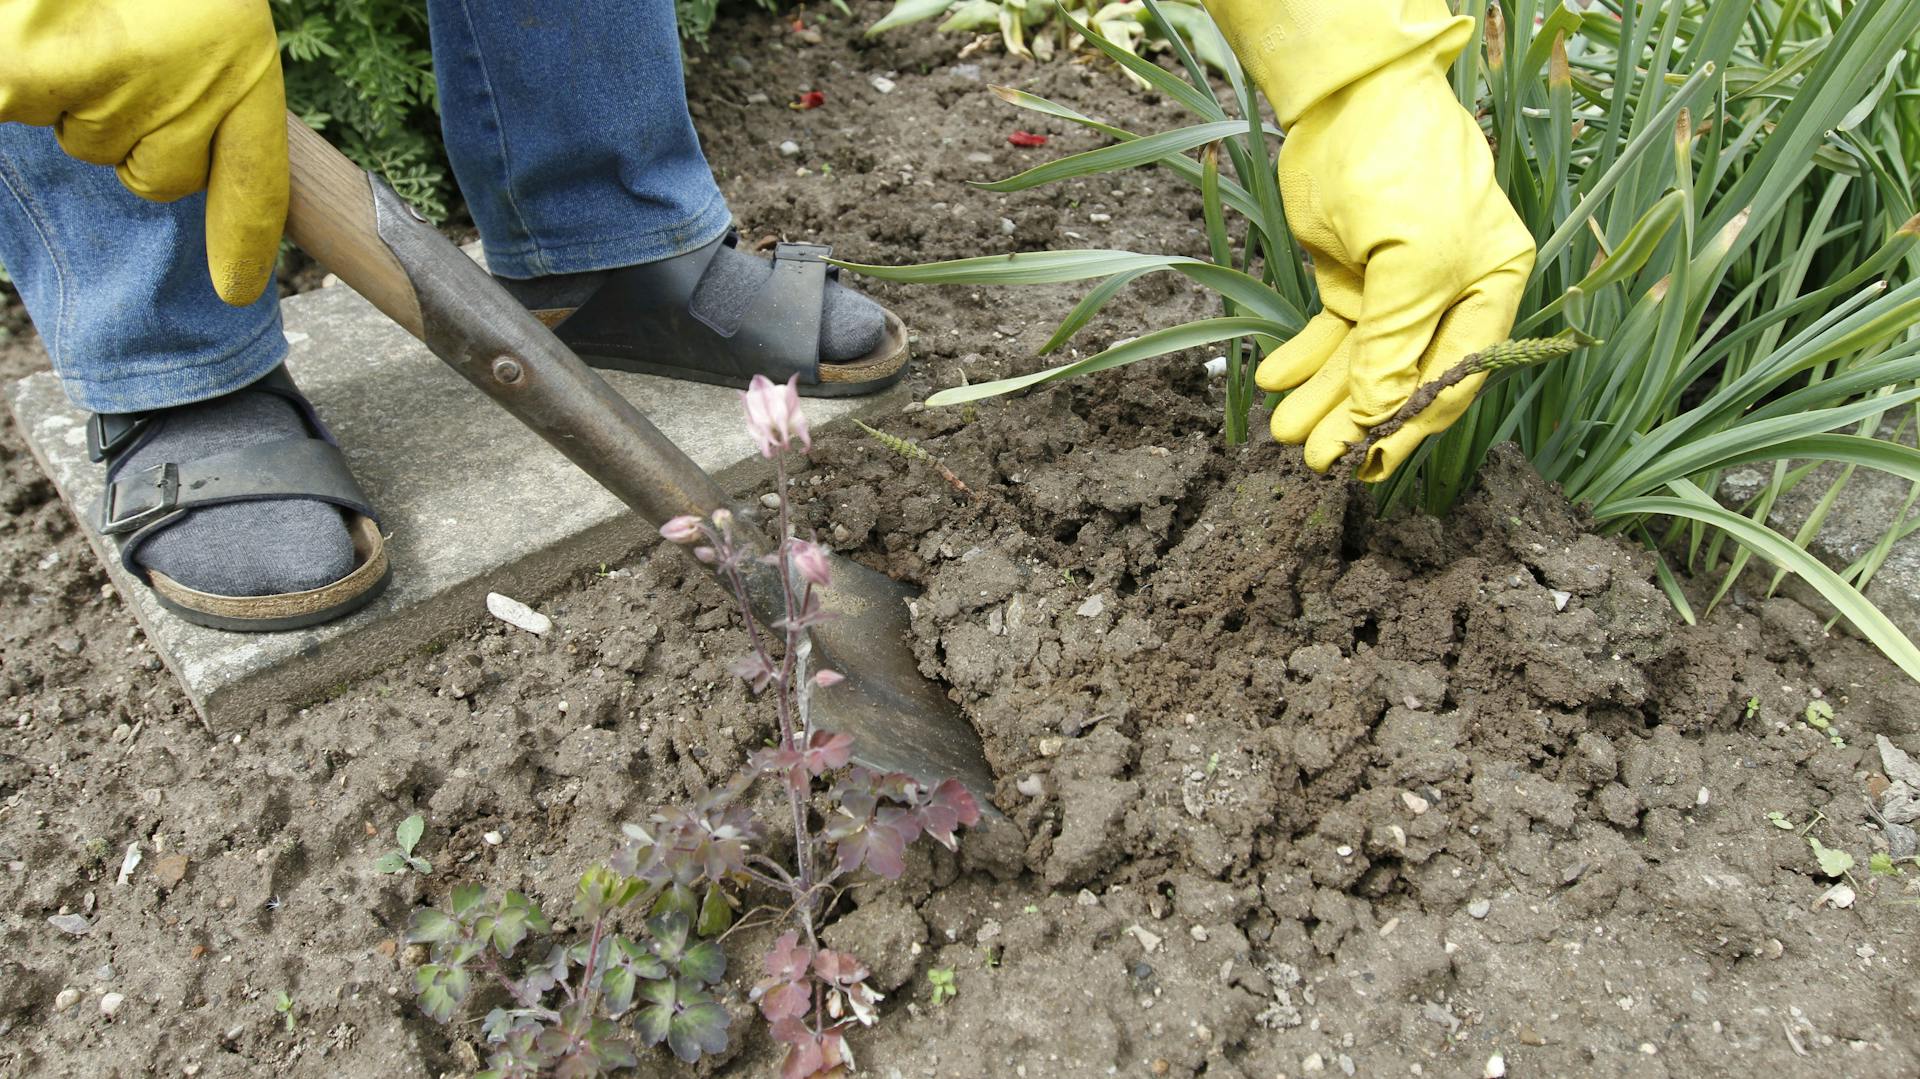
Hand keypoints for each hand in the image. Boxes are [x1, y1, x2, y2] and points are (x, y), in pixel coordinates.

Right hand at [0, 0, 288, 305]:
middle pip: (151, 173)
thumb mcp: (199, 17)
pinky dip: (19, 78)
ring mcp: (117, 79)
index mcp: (246, 62)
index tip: (238, 288)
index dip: (246, 239)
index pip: (259, 180)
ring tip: (76, 22)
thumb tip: (202, 193)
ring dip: (69, 91)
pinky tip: (31, 31)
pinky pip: (22, 108)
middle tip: (111, 48)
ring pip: (86, 142)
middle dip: (125, 126)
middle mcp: (195, 81)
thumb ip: (203, 91)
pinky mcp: (30, 72)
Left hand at [1205, 1, 1535, 480]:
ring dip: (1322, 398)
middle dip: (1357, 418)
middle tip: (1316, 457)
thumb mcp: (1410, 263)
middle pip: (1403, 376)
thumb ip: (1395, 343)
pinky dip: (1304, 359)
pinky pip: (1331, 333)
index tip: (1369, 462)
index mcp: (1491, 288)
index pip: (1455, 377)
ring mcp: (1397, 288)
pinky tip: (1275, 381)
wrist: (1350, 101)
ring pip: (1360, 361)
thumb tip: (1379, 413)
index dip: (1411, 424)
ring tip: (1284, 431)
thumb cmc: (1402, 168)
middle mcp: (1451, 294)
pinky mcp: (1353, 278)